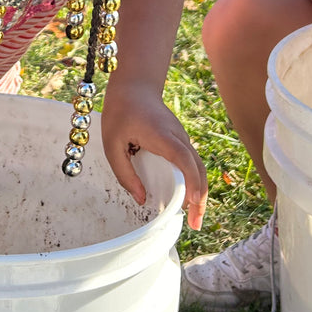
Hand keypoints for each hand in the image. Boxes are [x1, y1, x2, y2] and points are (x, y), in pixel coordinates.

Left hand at [100, 84, 207, 230]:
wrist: (134, 86)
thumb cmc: (121, 112)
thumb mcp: (112, 145)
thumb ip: (124, 173)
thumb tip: (141, 199)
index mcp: (162, 136)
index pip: (184, 160)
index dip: (191, 182)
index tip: (192, 203)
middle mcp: (179, 137)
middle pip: (199, 169)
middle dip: (200, 198)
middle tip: (194, 225)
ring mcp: (182, 138)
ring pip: (199, 168)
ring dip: (199, 193)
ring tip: (193, 219)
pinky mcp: (180, 141)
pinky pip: (192, 164)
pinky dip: (194, 183)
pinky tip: (188, 199)